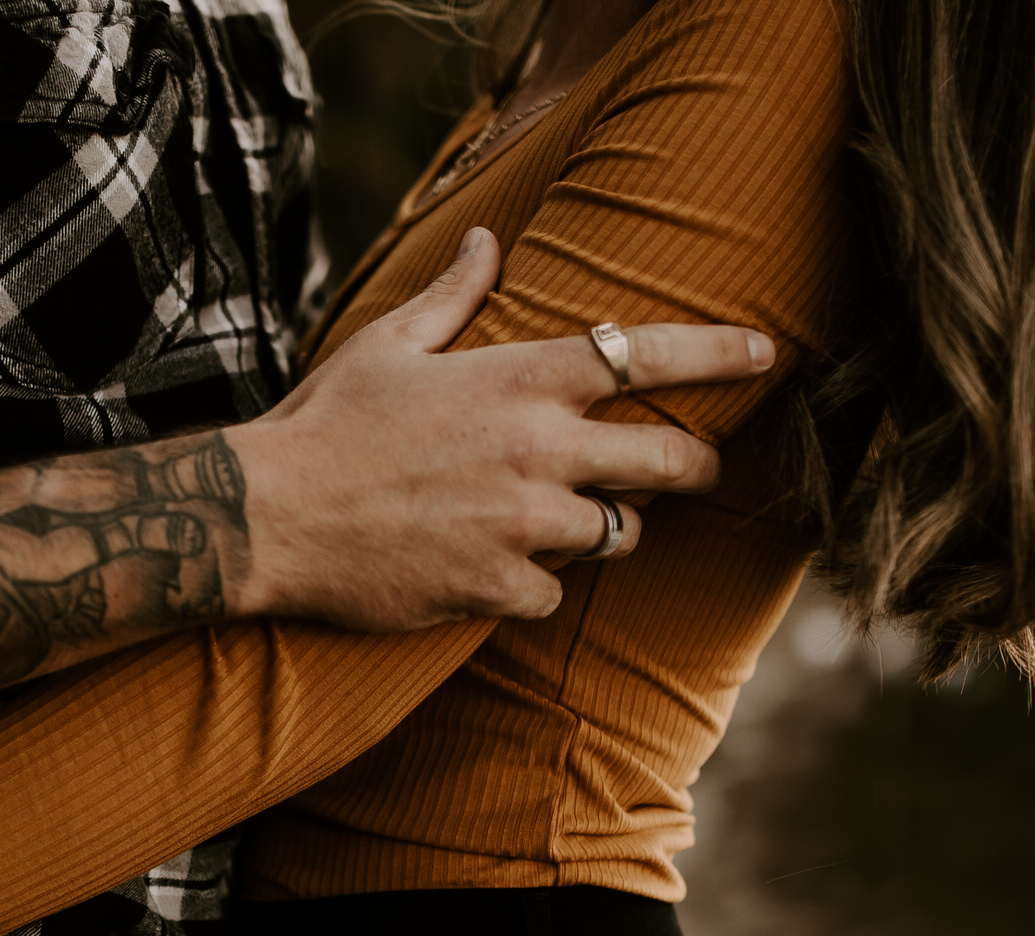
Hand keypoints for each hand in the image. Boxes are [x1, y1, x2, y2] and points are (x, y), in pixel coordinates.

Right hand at [223, 226, 775, 629]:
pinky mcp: (498, 588)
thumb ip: (453, 296)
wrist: (266, 517)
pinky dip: (531, 587)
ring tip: (567, 521)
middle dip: (695, 464)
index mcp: (519, 380)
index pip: (648, 355)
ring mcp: (524, 526)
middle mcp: (538, 451)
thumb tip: (487, 241)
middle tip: (695, 467)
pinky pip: (552, 594)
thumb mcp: (387, 344)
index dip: (720, 353)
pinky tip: (492, 574)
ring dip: (606, 528)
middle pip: (670, 460)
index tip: (767, 353)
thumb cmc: (324, 423)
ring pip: (619, 535)